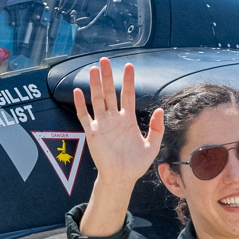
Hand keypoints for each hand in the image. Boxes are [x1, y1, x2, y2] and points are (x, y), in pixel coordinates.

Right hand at [71, 57, 163, 237]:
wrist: (122, 178)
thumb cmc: (136, 164)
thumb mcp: (152, 146)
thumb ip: (156, 128)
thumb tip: (160, 110)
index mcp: (128, 120)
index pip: (127, 95)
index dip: (128, 81)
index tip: (129, 66)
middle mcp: (114, 119)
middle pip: (109, 93)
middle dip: (107, 77)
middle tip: (105, 61)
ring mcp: (102, 124)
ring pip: (97, 100)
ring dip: (94, 85)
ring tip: (93, 70)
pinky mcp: (92, 133)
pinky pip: (84, 116)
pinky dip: (81, 105)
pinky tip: (78, 92)